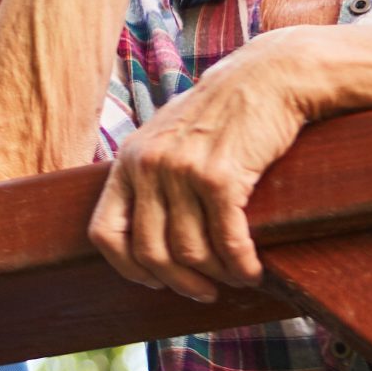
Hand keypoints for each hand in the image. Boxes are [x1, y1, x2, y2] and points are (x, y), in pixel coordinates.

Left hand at [90, 30, 316, 300]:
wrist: (267, 78)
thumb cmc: (222, 115)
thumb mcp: (168, 138)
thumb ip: (151, 177)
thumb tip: (148, 235)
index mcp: (127, 161)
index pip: (104, 233)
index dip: (127, 267)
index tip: (154, 281)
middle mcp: (147, 166)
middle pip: (150, 252)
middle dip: (179, 282)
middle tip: (204, 292)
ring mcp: (181, 171)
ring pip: (190, 252)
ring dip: (217, 276)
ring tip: (235, 279)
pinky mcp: (220, 177)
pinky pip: (227, 241)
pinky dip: (241, 266)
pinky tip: (253, 272)